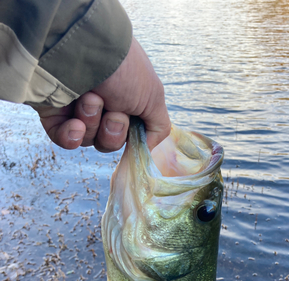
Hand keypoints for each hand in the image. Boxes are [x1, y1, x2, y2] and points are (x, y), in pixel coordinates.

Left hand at [35, 37, 169, 151]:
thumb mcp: (154, 96)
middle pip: (110, 141)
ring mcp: (76, 110)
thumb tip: (146, 149)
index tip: (134, 133)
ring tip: (89, 98)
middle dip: (113, 130)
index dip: (131, 138)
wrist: (82, 47)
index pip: (130, 135)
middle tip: (112, 108)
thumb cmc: (123, 69)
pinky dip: (72, 136)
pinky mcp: (54, 114)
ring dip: (93, 123)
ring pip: (89, 140)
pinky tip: (75, 124)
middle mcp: (102, 105)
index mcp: (126, 100)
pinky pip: (65, 140)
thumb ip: (158, 127)